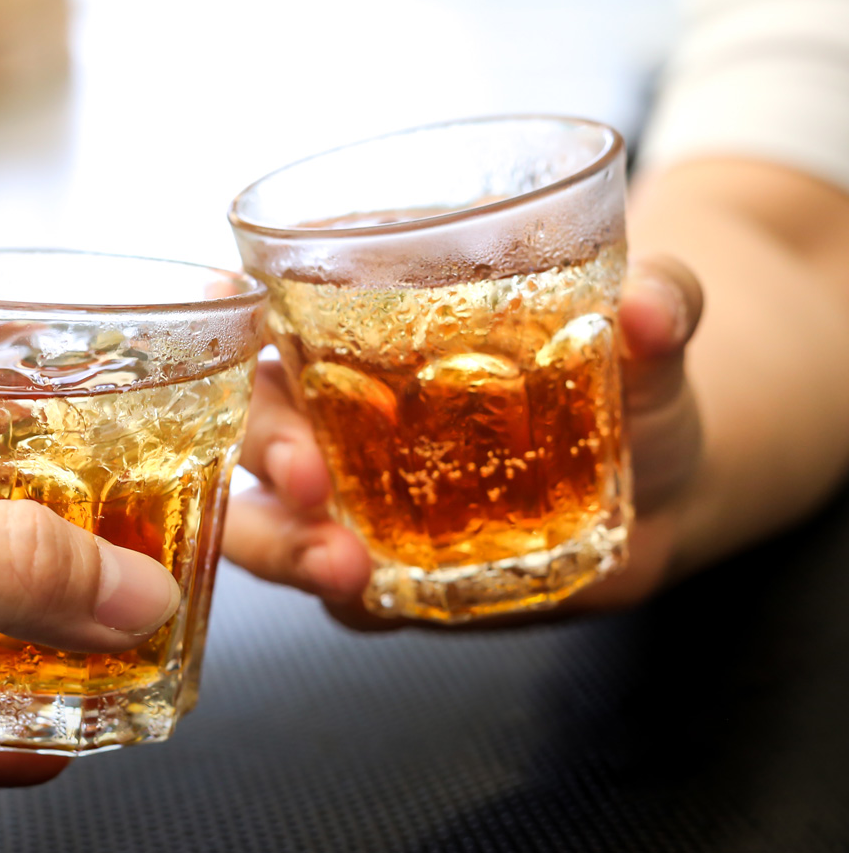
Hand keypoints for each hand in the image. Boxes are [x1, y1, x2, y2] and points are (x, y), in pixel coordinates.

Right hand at [223, 254, 703, 624]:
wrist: (659, 494)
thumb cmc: (629, 387)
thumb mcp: (645, 343)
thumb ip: (662, 310)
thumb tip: (652, 310)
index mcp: (377, 325)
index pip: (278, 304)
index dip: (240, 312)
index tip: (253, 321)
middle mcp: (344, 410)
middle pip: (256, 417)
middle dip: (266, 447)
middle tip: (308, 479)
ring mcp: (357, 495)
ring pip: (271, 516)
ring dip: (283, 542)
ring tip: (339, 566)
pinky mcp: (384, 568)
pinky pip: (338, 589)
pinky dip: (342, 597)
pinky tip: (370, 597)